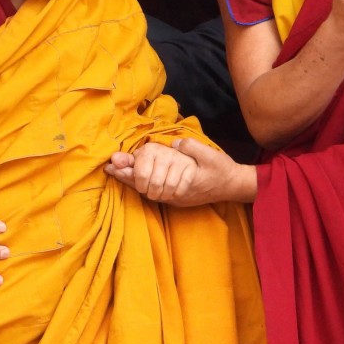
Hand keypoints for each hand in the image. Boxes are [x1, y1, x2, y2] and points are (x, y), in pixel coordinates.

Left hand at [106, 139, 257, 205]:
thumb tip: (175, 144)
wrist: (233, 186)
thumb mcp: (209, 156)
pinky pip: (154, 193)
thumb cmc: (222, 170)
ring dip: (132, 182)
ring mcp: (175, 198)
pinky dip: (140, 185)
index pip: (148, 179)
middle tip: (110, 166)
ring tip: (115, 171)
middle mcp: (174, 194)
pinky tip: (131, 177)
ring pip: (147, 192)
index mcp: (180, 183)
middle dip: (127, 177)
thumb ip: (191, 149)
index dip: (130, 172)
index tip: (113, 164)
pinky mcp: (176, 198)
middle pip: (143, 187)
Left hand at [111, 143, 197, 201]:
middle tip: (153, 190)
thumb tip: (110, 164)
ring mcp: (178, 159)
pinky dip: (175, 194)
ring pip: (168, 188)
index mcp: (148, 149)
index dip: (140, 185)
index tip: (142, 185)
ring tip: (162, 191)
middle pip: (154, 184)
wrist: (182, 166)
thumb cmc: (155, 167)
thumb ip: (125, 166)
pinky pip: (180, 189)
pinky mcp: (190, 168)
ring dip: (164, 195)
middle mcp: (163, 151)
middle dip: (152, 193)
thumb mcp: (140, 166)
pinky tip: (173, 191)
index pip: (140, 175)